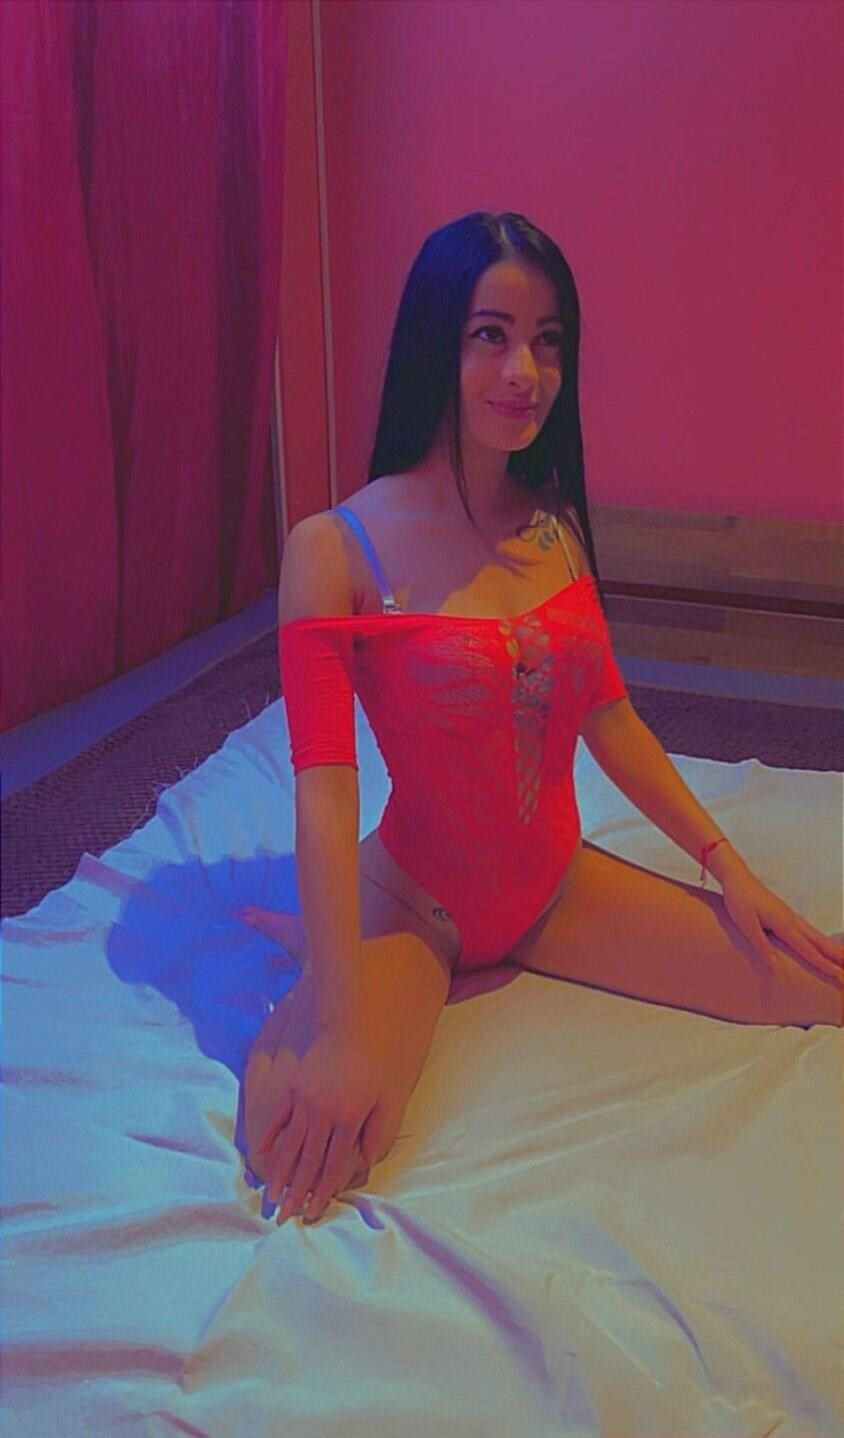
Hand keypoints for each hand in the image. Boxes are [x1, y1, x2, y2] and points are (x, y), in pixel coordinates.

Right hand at [256, 1014, 389, 1225]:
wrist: (359, 1019)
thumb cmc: (382, 1058)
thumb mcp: (393, 1097)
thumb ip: (380, 1133)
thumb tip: (363, 1164)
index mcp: (349, 1119)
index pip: (333, 1165)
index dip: (322, 1192)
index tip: (311, 1213)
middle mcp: (323, 1112)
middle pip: (307, 1160)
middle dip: (296, 1191)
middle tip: (284, 1216)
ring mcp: (304, 1098)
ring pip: (289, 1144)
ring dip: (279, 1172)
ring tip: (271, 1195)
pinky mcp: (294, 1085)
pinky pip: (277, 1117)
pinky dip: (268, 1138)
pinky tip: (260, 1154)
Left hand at [719, 864, 843, 982]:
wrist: (736, 877)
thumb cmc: (739, 899)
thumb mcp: (745, 924)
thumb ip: (761, 944)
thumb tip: (775, 965)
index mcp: (783, 924)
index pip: (807, 949)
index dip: (823, 964)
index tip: (838, 975)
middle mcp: (791, 919)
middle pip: (818, 941)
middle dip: (835, 955)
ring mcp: (790, 915)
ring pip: (815, 934)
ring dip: (830, 946)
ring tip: (843, 956)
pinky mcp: (785, 914)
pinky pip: (808, 930)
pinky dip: (819, 938)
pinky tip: (821, 942)